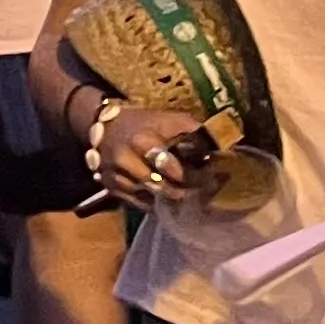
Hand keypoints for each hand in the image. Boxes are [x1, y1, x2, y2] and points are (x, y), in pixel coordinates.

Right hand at [96, 104, 211, 204]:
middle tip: (196, 189)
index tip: (208, 179)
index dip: (194, 177)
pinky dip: (152, 202)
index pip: (174, 170)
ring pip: (150, 197)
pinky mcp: (109, 186)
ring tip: (181, 193)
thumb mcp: (168, 120)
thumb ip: (194, 133)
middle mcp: (126, 160)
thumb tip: (222, 150)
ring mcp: (116, 175)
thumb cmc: (143, 122)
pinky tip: (161, 197)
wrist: (103, 125)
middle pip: (163, 187)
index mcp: (143, 142)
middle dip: (182, 189)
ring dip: (167, 197)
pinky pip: (137, 203)